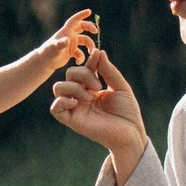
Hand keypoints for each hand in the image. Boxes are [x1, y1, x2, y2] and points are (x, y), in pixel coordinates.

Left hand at [39, 8, 98, 71]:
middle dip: (90, 27)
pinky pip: (81, 53)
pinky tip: (77, 62)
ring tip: (91, 53)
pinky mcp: (72, 51)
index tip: (89, 11)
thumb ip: (61, 43)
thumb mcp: (55, 48)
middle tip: (96, 31)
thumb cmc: (48, 53)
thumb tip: (67, 40)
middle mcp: (69, 35)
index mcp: (66, 31)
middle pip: (82, 27)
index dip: (81, 15)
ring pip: (85, 40)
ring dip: (90, 46)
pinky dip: (81, 58)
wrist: (45, 62)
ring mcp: (71, 43)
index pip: (74, 20)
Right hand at [49, 48, 146, 171]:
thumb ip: (108, 70)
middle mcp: (81, 96)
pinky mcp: (71, 120)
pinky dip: (62, 100)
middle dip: (83, 74)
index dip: (89, 62)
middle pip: (69, 74)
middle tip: (98, 87)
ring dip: (74, 87)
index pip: (82, 69)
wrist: (130, 133)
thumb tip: (98, 51)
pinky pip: (55, 108)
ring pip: (58, 87)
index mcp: (91, 88)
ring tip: (90, 97)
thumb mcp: (121, 87)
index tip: (97, 57)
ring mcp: (75, 108)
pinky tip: (78, 102)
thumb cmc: (127, 113)